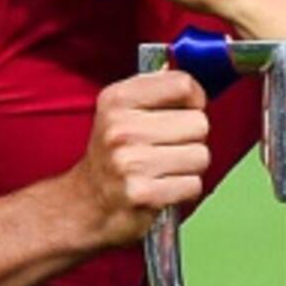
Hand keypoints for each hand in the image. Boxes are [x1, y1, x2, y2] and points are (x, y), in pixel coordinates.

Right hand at [67, 69, 209, 247]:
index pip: (182, 84)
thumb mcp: (123, 110)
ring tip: (164, 169)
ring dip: (189, 167)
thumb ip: (158, 89)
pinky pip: (193, 185)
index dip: (194, 100)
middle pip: (199, 123)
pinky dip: (183, 190)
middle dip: (191, 139)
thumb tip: (192, 82)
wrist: (85, 203)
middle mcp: (120, 128)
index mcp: (118, 99)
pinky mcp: (141, 193)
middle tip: (167, 148)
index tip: (185, 111)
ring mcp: (129, 162)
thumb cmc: (114, 154)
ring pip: (200, 155)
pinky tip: (162, 187)